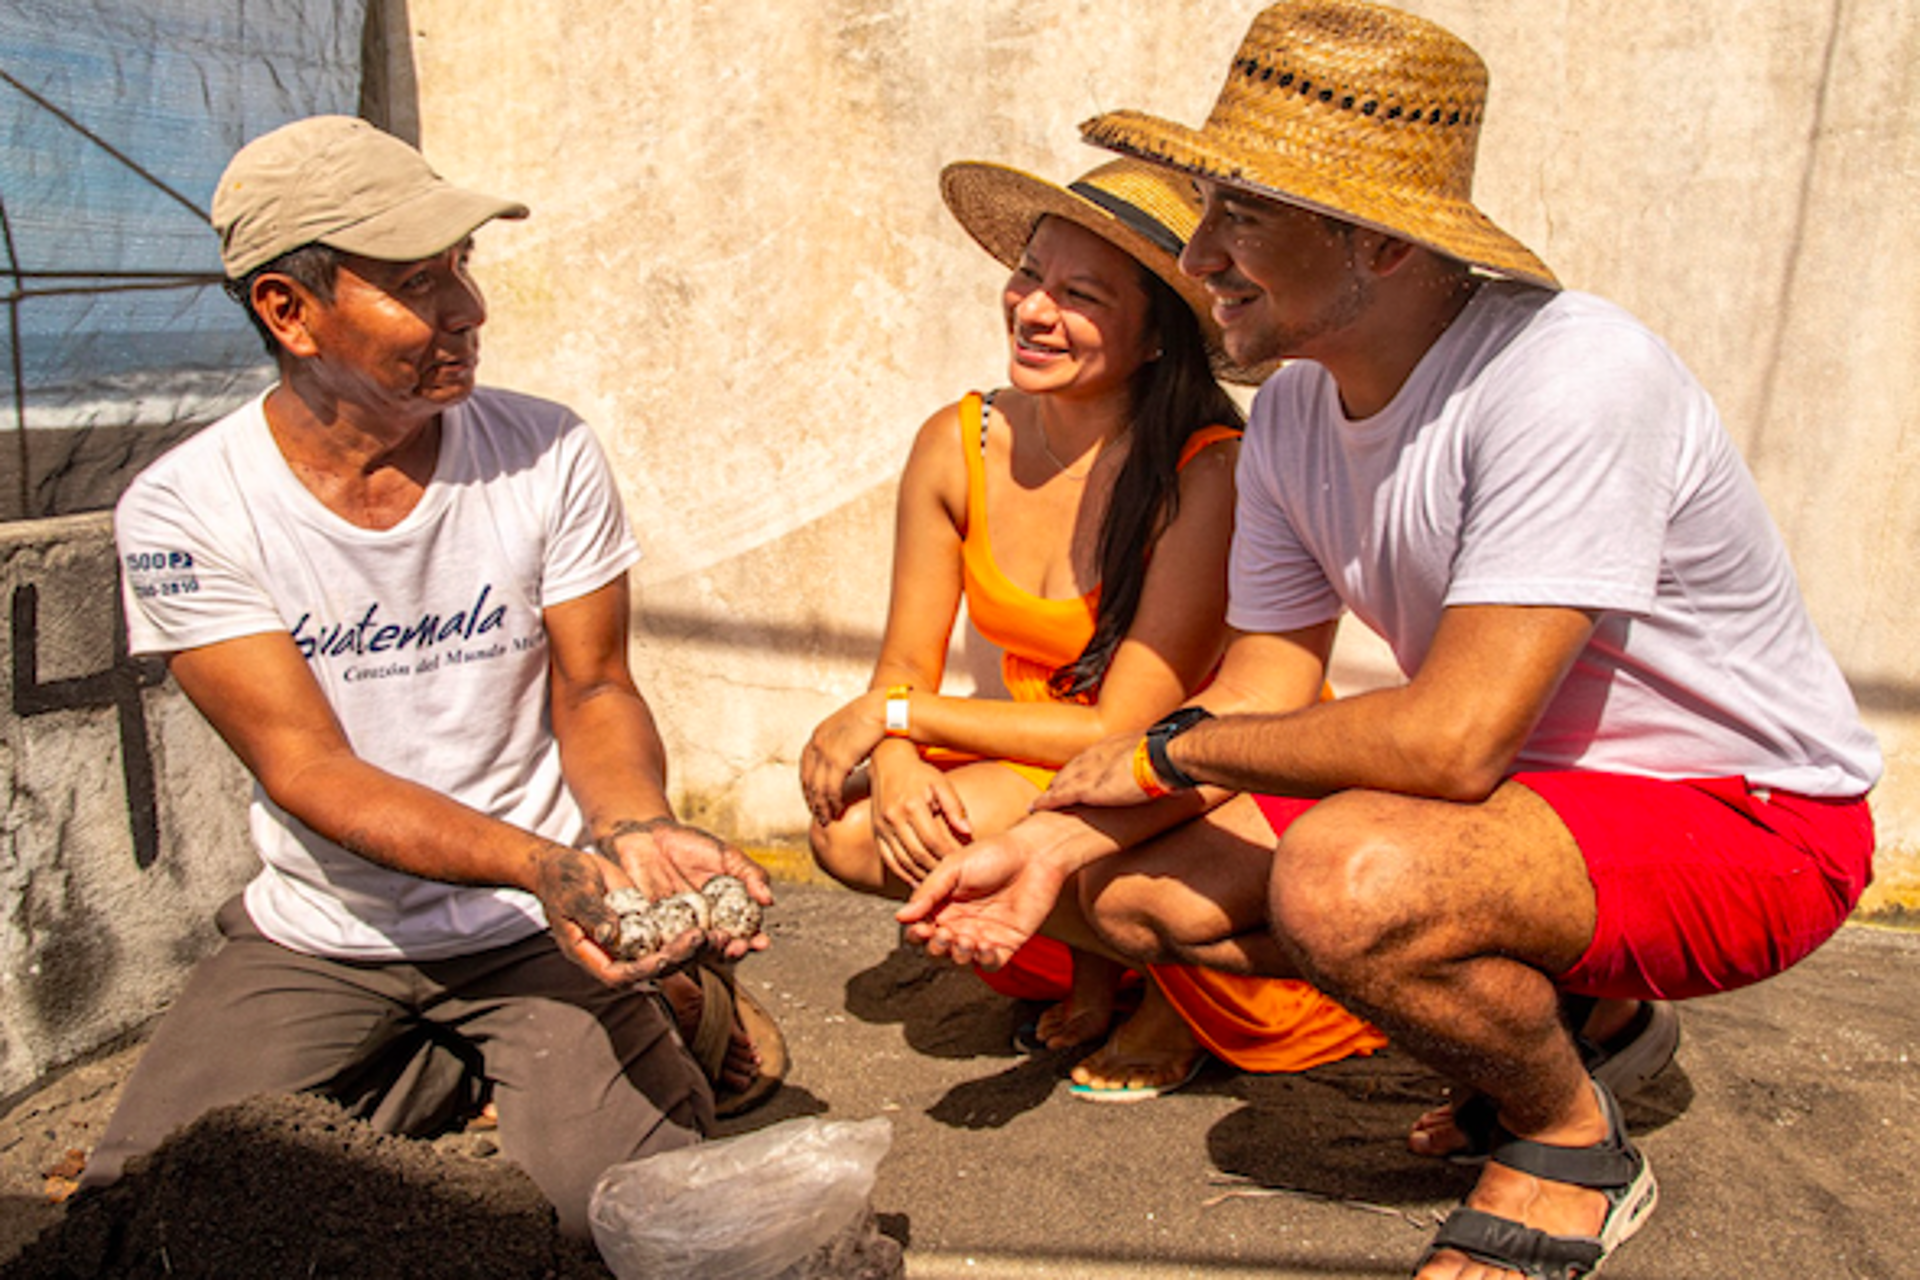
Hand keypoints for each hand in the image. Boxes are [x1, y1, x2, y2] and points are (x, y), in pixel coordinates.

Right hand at [531, 844, 703, 986]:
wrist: (565, 867)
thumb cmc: (563, 881)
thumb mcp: (574, 895)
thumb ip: (592, 915)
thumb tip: (610, 935)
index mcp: (595, 956)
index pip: (623, 974)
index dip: (647, 969)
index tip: (667, 955)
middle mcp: (617, 955)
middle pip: (653, 967)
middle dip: (681, 957)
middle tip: (704, 938)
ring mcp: (635, 942)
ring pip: (669, 953)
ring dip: (695, 947)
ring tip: (720, 935)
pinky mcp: (647, 925)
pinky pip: (671, 933)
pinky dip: (692, 929)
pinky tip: (716, 922)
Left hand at [601, 817, 773, 960]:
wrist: (648, 835)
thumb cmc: (689, 846)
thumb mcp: (726, 856)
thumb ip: (750, 875)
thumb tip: (768, 899)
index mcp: (722, 918)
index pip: (741, 937)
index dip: (752, 942)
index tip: (760, 941)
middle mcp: (699, 931)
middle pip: (717, 952)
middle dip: (728, 952)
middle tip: (733, 944)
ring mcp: (672, 934)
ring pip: (687, 955)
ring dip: (699, 953)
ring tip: (706, 939)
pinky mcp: (644, 933)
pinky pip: (651, 950)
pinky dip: (660, 953)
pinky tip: (669, 946)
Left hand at [800, 691, 887, 823]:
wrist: (885, 709)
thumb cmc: (876, 718)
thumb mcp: (852, 729)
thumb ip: (844, 743)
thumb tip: (848, 757)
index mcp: (819, 735)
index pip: (806, 767)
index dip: (809, 785)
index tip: (814, 799)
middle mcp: (817, 743)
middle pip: (808, 779)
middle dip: (812, 799)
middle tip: (819, 814)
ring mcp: (826, 752)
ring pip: (818, 787)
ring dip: (822, 805)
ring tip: (827, 818)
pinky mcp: (839, 760)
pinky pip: (831, 788)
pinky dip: (833, 801)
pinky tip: (837, 810)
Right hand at [869, 749, 971, 885]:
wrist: (888, 763)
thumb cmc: (919, 773)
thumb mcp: (941, 783)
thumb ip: (955, 807)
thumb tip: (968, 831)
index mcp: (912, 805)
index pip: (933, 840)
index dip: (948, 855)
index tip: (962, 864)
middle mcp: (894, 818)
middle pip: (917, 854)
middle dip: (936, 870)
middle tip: (952, 880)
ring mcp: (882, 827)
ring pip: (902, 861)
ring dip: (920, 876)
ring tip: (937, 885)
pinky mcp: (876, 833)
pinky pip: (889, 860)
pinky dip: (903, 874)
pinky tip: (917, 881)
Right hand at [896, 821, 1074, 969]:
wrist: (1034, 854)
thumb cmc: (993, 854)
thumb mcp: (953, 868)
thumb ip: (928, 892)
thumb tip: (900, 917)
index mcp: (944, 906)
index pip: (922, 930)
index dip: (917, 935)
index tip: (921, 928)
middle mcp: (960, 924)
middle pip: (938, 950)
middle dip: (937, 948)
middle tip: (944, 935)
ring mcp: (983, 935)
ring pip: (962, 961)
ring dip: (959, 955)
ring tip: (966, 939)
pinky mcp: (1007, 944)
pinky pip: (990, 964)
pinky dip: (984, 961)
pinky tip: (984, 946)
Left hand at [1034, 730, 1157, 810]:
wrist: (1163, 756)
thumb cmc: (1167, 755)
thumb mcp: (1155, 752)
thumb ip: (1151, 760)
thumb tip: (1164, 768)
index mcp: (1112, 746)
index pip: (1089, 758)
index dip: (1080, 768)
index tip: (1076, 776)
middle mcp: (1095, 756)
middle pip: (1071, 768)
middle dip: (1061, 780)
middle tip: (1051, 790)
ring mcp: (1088, 771)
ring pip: (1061, 782)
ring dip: (1050, 792)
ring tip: (1040, 801)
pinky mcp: (1085, 789)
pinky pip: (1058, 796)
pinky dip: (1046, 802)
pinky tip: (1035, 808)